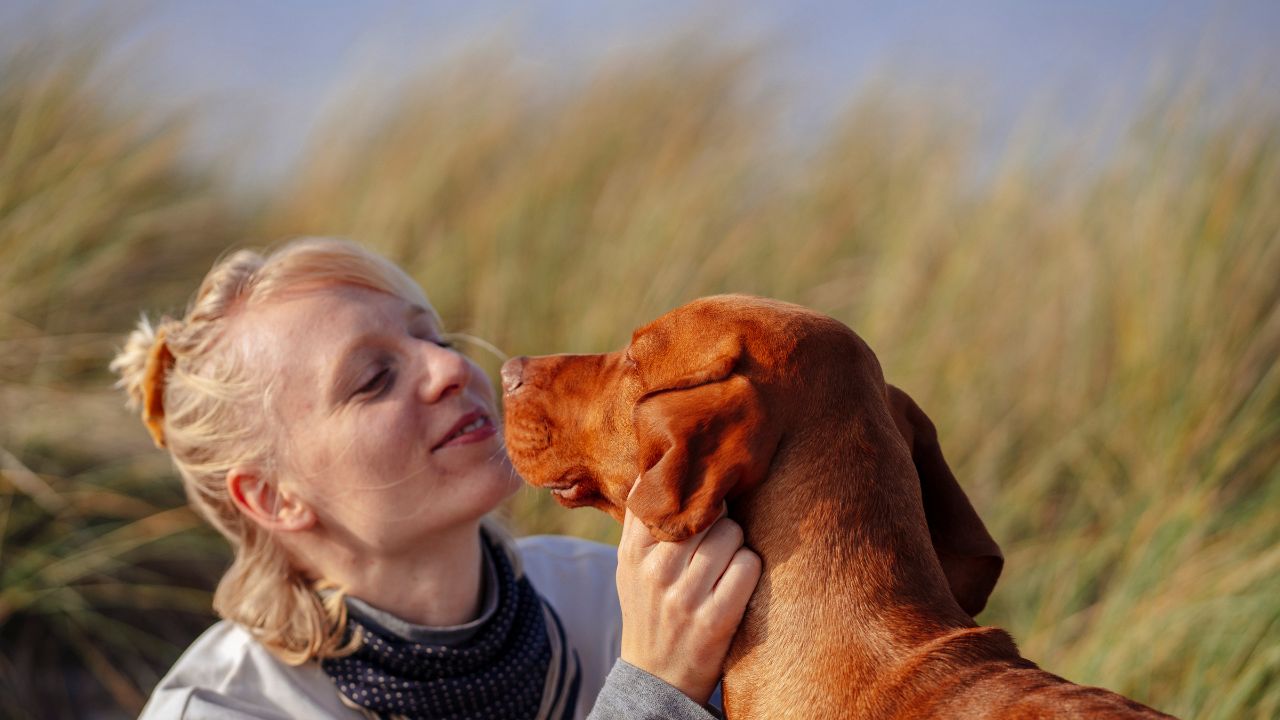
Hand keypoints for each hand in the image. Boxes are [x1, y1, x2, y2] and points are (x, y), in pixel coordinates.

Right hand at [615, 500, 761, 704]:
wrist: (657, 678)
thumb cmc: (648, 609)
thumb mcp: (629, 566)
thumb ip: (639, 521)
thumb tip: (652, 468)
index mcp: (633, 553)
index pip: (666, 497)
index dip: (691, 492)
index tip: (699, 495)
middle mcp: (656, 572)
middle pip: (708, 512)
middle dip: (719, 519)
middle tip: (715, 537)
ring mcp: (685, 597)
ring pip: (731, 534)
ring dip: (736, 543)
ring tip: (724, 560)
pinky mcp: (716, 620)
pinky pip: (748, 565)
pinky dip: (749, 567)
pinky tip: (737, 580)